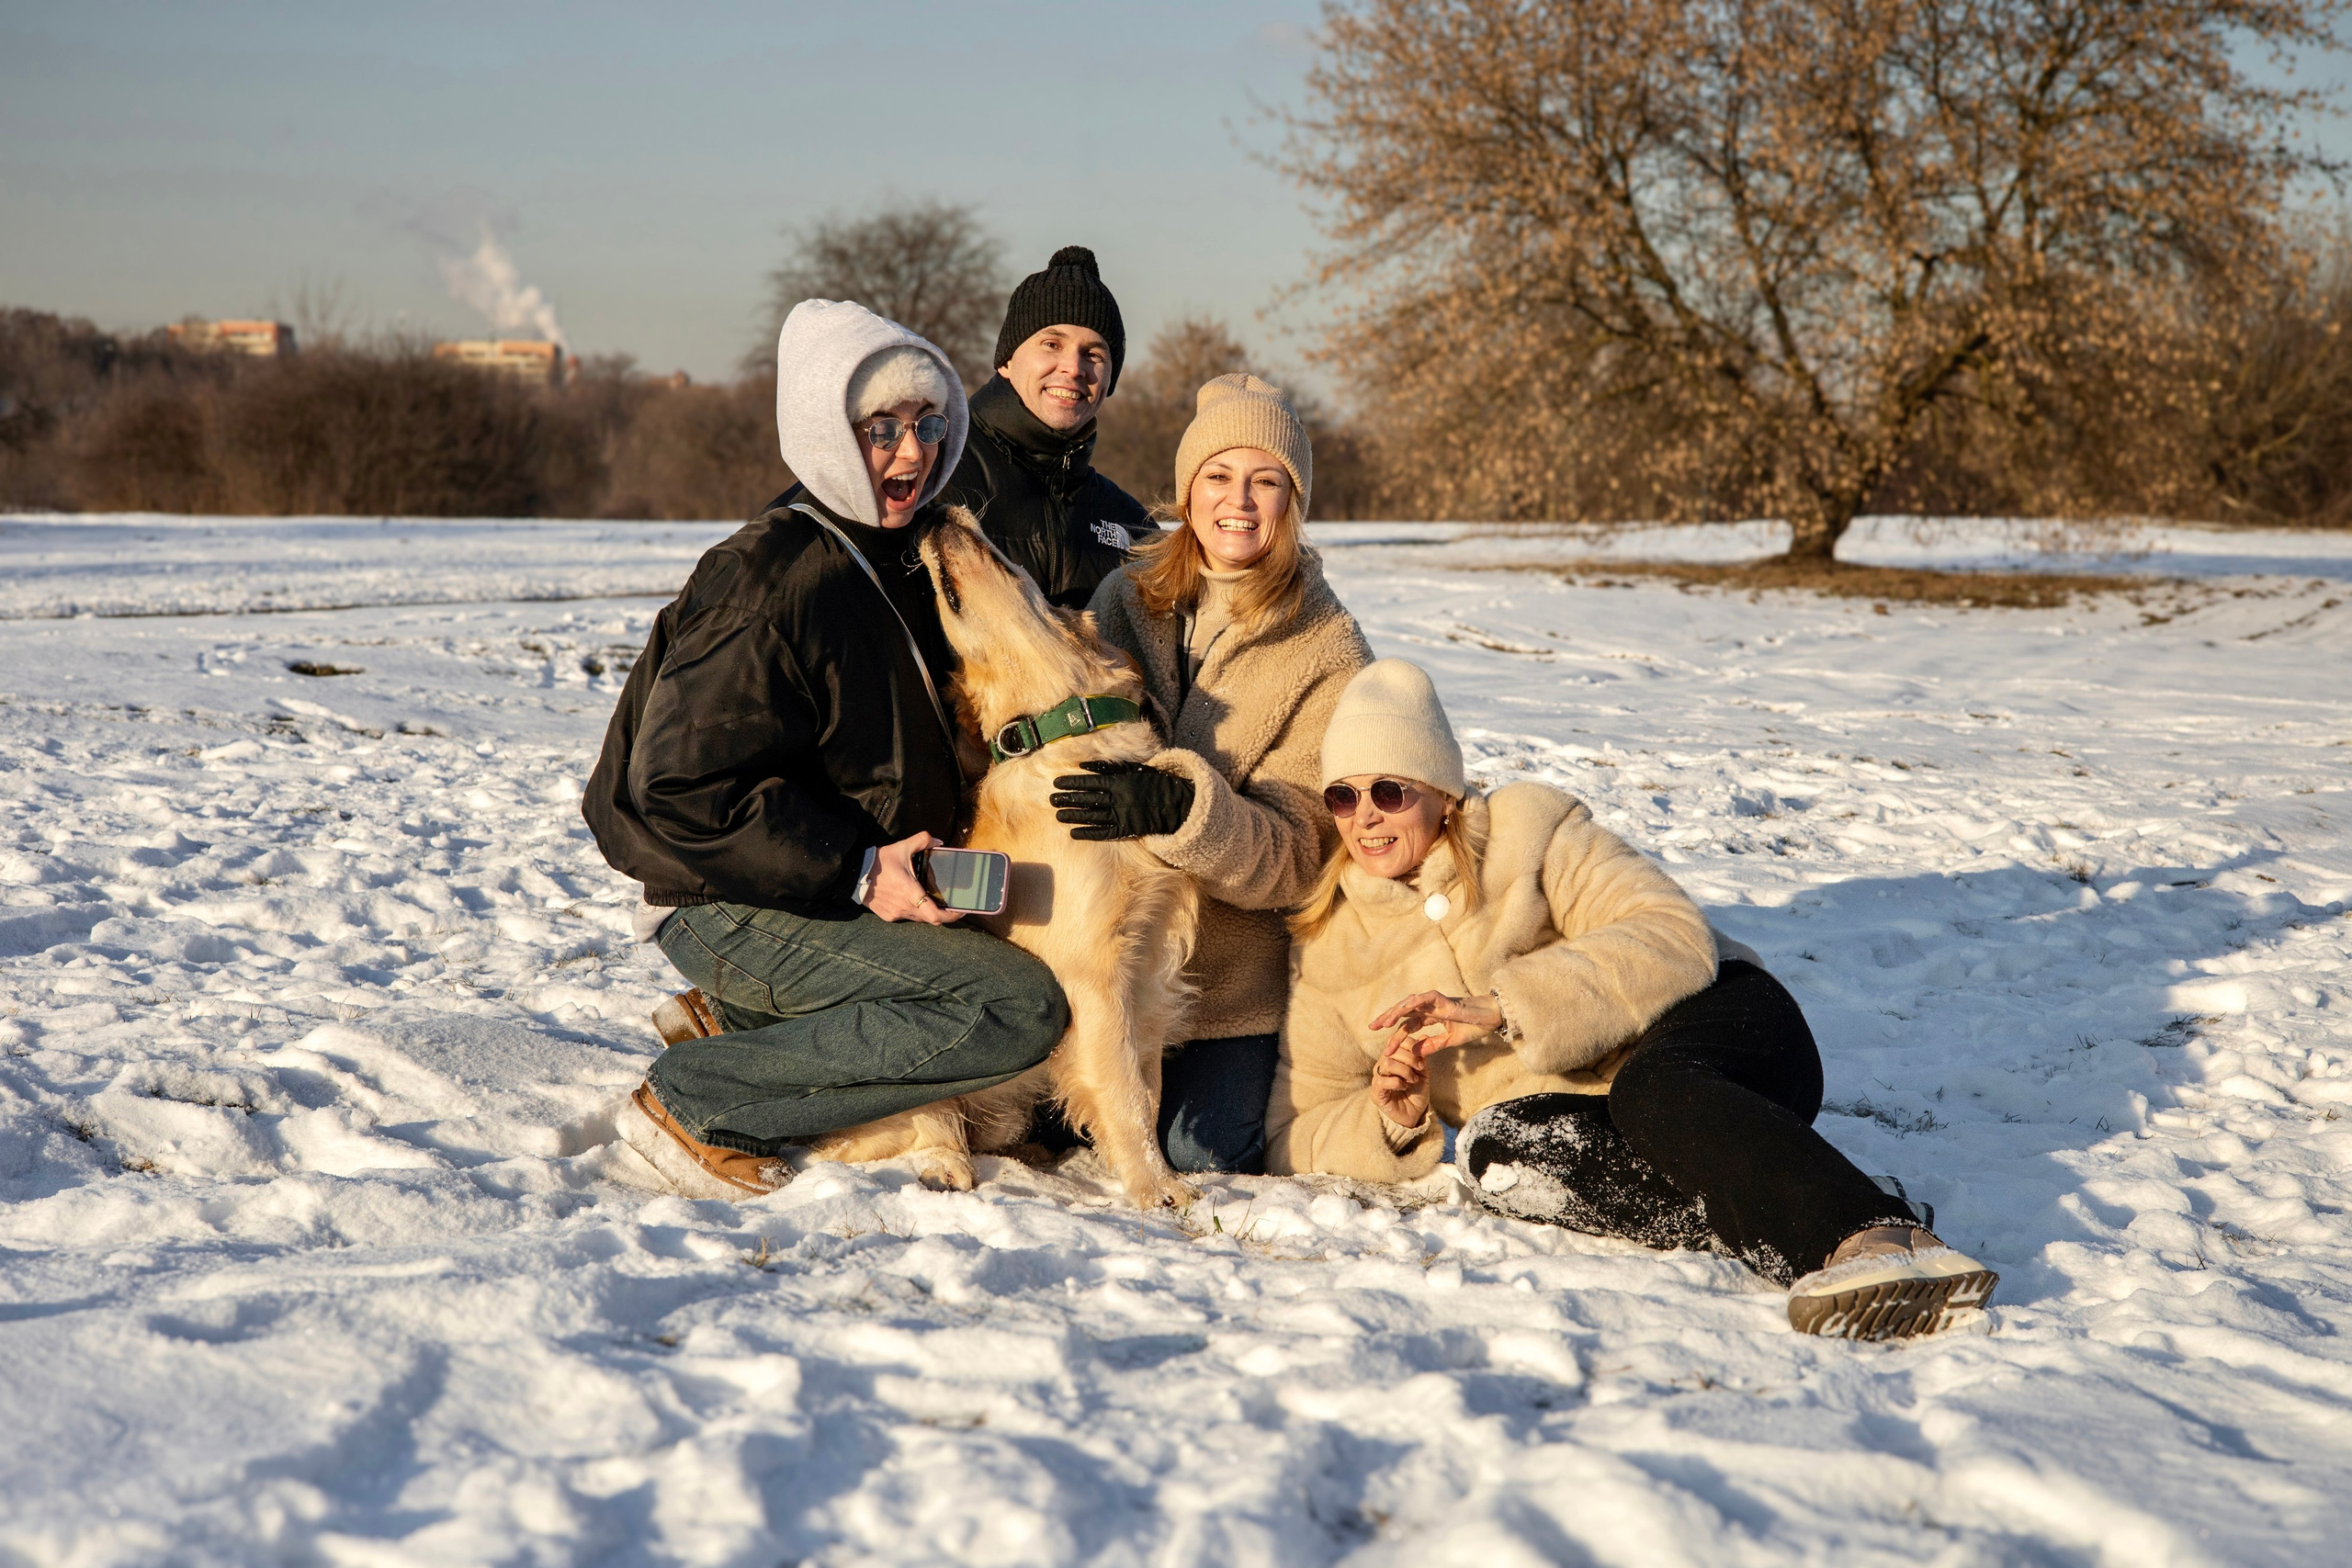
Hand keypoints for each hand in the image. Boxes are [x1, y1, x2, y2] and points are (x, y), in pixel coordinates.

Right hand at [862, 831, 962, 924]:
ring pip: (919, 918)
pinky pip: (906, 916)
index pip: (935, 915)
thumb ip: (922, 840)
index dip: (951, 916)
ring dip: (927, 911)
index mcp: (910, 893)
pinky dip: (913, 911)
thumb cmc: (879, 862)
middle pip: (930, 919)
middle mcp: (904, 907)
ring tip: (933, 900)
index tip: (960, 910)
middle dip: (943, 913)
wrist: (854, 874)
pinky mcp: (888, 916)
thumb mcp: (902, 847)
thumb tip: (938, 841)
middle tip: (951, 905)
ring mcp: (895, 914)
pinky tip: (913, 899)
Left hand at [1050, 760, 1194, 841]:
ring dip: (1073, 816)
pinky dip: (1088, 833)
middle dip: (1067, 799)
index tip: (1057, 782)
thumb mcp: (1135, 768)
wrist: (1176, 804)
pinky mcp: (1126, 830)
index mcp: (1119, 782)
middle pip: (1087, 799)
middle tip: (1051, 799)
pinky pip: (1103, 833)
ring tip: (1057, 815)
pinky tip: (1073, 832)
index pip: (1090, 781)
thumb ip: (1112, 767)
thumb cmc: (1155, 783)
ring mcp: (1121, 815)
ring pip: (1091, 816)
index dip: (1072, 782)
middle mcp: (1117, 799)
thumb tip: (1088, 764)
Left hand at [1369, 990, 1504, 1061]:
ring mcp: (1435, 1002)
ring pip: (1410, 1004)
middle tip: (1372, 1028)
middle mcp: (1429, 1007)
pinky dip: (1414, 1003)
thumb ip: (1433, 1045)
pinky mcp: (1443, 999)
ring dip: (1396, 1012)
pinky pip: (1425, 999)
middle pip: (1403, 1012)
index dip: (1395, 1034)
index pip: (1408, 1024)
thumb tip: (1415, 1052)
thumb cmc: (1473, 1026)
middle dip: (1387, 1019)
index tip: (1385, 1048)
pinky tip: (1403, 1009)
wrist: (1490, 1018)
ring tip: (1384, 1023)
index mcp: (1430, 1016)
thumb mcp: (1450, 1040)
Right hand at [1371, 1035, 1430, 1127]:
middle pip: (1391, 1050)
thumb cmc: (1416, 1091)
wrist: (1414, 1114)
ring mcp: (1378, 1077)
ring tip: (1413, 1079)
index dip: (1409, 1045)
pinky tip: (1404, 1087)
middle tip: (1420, 1069)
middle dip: (1410, 1058)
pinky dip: (1398, 1082)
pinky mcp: (1376, 1091)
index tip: (1422, 1058)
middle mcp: (1382, 1064)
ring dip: (1405, 1070)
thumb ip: (1420, 1055)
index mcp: (1392, 1057)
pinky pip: (1384, 1080)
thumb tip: (1423, 1036)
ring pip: (1387, 1063)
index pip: (1394, 1041)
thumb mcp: (1422, 1071)